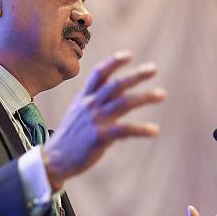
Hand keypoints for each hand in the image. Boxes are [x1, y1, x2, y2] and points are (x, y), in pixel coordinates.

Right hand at [42, 50, 165, 190]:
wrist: (55, 160)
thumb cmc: (70, 138)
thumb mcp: (78, 114)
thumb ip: (94, 103)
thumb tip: (115, 96)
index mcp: (84, 99)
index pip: (99, 74)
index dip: (114, 62)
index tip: (129, 55)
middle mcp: (90, 106)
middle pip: (116, 84)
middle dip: (136, 75)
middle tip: (153, 68)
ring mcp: (95, 120)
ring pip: (124, 103)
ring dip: (145, 97)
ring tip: (162, 94)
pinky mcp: (99, 137)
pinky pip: (125, 129)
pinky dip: (141, 129)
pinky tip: (154, 130)